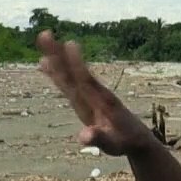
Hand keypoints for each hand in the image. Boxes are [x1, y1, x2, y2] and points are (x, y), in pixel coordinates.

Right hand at [36, 30, 152, 155]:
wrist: (137, 139)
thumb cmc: (125, 143)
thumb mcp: (113, 146)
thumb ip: (100, 139)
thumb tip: (83, 136)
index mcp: (101, 103)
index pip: (86, 81)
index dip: (78, 65)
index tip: (70, 45)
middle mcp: (94, 94)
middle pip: (73, 72)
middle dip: (59, 55)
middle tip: (44, 34)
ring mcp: (89, 95)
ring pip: (70, 74)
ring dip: (57, 58)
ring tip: (44, 39)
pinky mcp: (84, 99)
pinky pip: (68, 82)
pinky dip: (57, 72)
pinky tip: (44, 63)